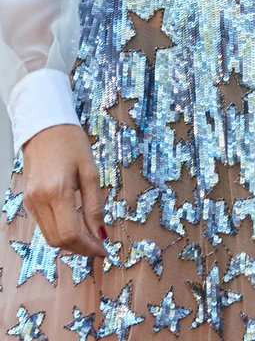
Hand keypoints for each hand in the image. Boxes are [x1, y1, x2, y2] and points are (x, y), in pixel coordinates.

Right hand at [22, 124, 107, 257]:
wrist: (45, 126)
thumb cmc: (71, 143)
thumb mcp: (90, 172)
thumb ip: (95, 205)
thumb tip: (101, 233)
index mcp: (57, 192)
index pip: (71, 234)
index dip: (89, 247)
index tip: (104, 250)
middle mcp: (39, 201)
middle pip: (59, 241)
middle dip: (81, 249)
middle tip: (100, 246)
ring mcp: (30, 201)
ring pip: (50, 236)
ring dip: (71, 242)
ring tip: (91, 238)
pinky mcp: (28, 199)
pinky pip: (45, 225)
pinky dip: (61, 231)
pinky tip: (76, 226)